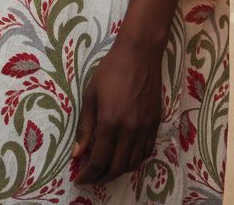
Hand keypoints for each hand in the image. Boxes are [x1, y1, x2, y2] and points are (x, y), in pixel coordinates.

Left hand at [73, 36, 162, 184]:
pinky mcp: (155, 123)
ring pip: (133, 163)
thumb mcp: (91, 95)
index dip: (88, 175)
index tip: (79, 179)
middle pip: (117, 167)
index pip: (99, 160)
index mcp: (110, 122)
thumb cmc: (111, 70)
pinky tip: (125, 157)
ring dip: (118, 171)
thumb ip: (86, 127)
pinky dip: (134, 160)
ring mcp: (145, 127)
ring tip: (106, 170)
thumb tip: (77, 154)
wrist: (139, 54)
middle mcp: (130, 129)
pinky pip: (146, 151)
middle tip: (91, 178)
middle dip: (101, 177)